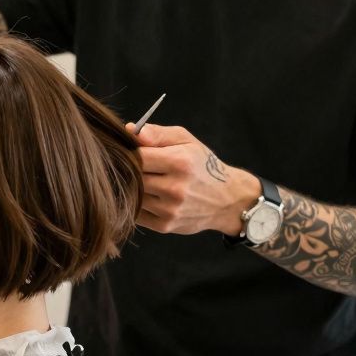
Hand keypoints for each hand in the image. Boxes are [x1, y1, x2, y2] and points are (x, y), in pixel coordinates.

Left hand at [127, 122, 260, 235]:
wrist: (227, 199)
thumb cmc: (202, 165)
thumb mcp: (186, 141)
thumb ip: (157, 134)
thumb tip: (128, 130)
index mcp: (180, 162)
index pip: (138, 156)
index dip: (130, 153)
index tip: (132, 152)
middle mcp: (175, 188)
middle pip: (133, 178)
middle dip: (130, 171)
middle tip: (135, 167)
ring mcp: (170, 209)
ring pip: (133, 196)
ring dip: (133, 189)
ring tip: (145, 181)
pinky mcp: (165, 226)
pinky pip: (137, 214)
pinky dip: (137, 205)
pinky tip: (149, 197)